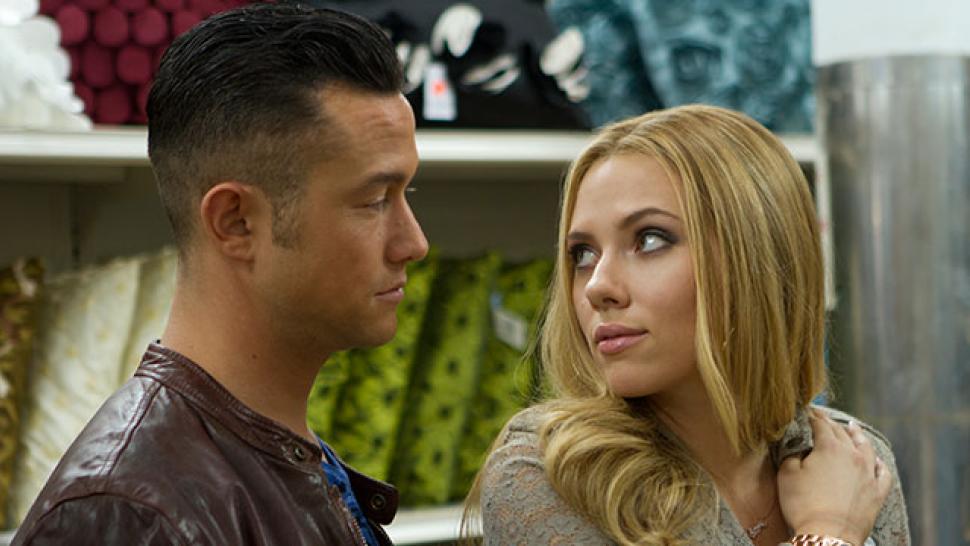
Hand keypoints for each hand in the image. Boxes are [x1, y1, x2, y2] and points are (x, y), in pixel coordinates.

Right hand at [777, 409, 891, 544]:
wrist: (828, 536)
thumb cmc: (803, 505)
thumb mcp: (787, 474)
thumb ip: (792, 453)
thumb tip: (797, 445)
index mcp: (829, 447)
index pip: (820, 424)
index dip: (812, 416)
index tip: (806, 411)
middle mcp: (852, 455)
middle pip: (841, 432)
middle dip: (830, 423)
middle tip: (822, 417)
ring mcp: (868, 474)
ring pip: (865, 447)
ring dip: (857, 435)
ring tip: (852, 428)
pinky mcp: (877, 493)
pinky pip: (883, 472)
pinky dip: (878, 463)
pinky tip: (875, 460)